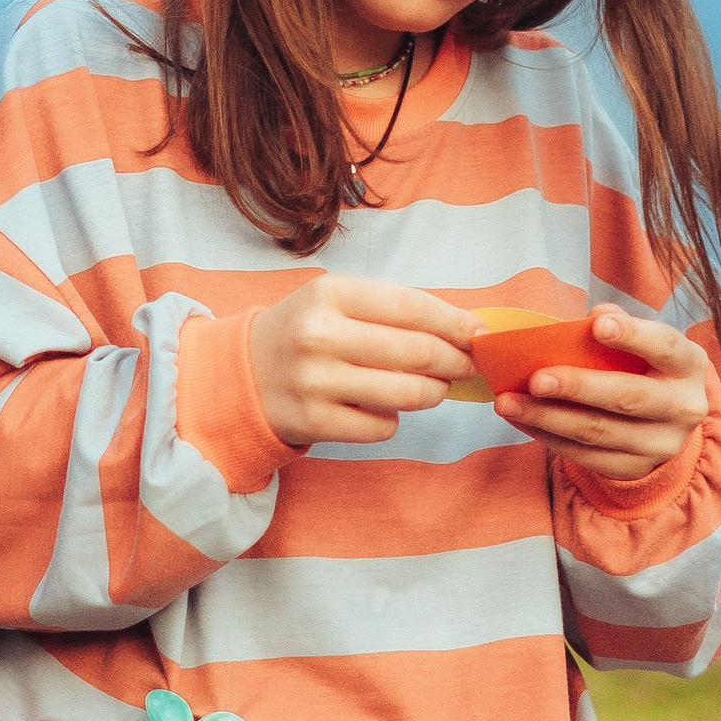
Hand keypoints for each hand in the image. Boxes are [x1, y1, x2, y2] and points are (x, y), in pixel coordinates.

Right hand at [246, 273, 469, 447]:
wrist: (241, 376)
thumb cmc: (304, 334)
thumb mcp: (336, 303)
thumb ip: (393, 310)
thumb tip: (466, 330)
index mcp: (329, 294)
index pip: (412, 307)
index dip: (455, 322)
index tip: (480, 334)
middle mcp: (319, 336)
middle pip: (417, 352)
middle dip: (456, 360)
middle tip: (468, 365)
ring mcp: (315, 382)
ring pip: (408, 394)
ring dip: (433, 393)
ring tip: (433, 388)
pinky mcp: (314, 423)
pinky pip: (383, 427)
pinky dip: (393, 419)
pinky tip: (381, 407)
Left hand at [495, 305, 712, 484]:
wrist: (666, 423)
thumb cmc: (646, 368)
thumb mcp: (645, 345)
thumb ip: (619, 325)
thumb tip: (592, 317)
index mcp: (688, 365)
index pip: (665, 347)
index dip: (633, 336)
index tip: (597, 325)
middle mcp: (683, 408)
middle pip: (627, 397)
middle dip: (578, 387)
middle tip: (536, 379)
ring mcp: (660, 444)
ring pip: (598, 431)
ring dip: (547, 417)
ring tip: (509, 402)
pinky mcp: (633, 468)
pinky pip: (585, 455)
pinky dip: (548, 436)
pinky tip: (521, 420)